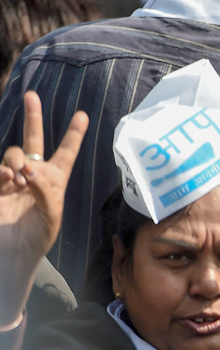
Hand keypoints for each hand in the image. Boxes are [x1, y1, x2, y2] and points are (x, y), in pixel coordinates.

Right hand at [0, 93, 87, 327]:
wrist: (12, 253)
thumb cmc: (37, 238)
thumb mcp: (52, 215)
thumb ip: (46, 190)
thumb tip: (32, 168)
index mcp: (55, 182)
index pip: (66, 154)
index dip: (73, 135)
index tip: (82, 115)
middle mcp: (35, 176)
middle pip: (34, 141)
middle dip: (33, 118)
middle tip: (32, 95)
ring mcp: (13, 179)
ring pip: (15, 153)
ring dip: (19, 160)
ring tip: (21, 179)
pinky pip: (0, 168)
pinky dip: (5, 170)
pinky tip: (10, 180)